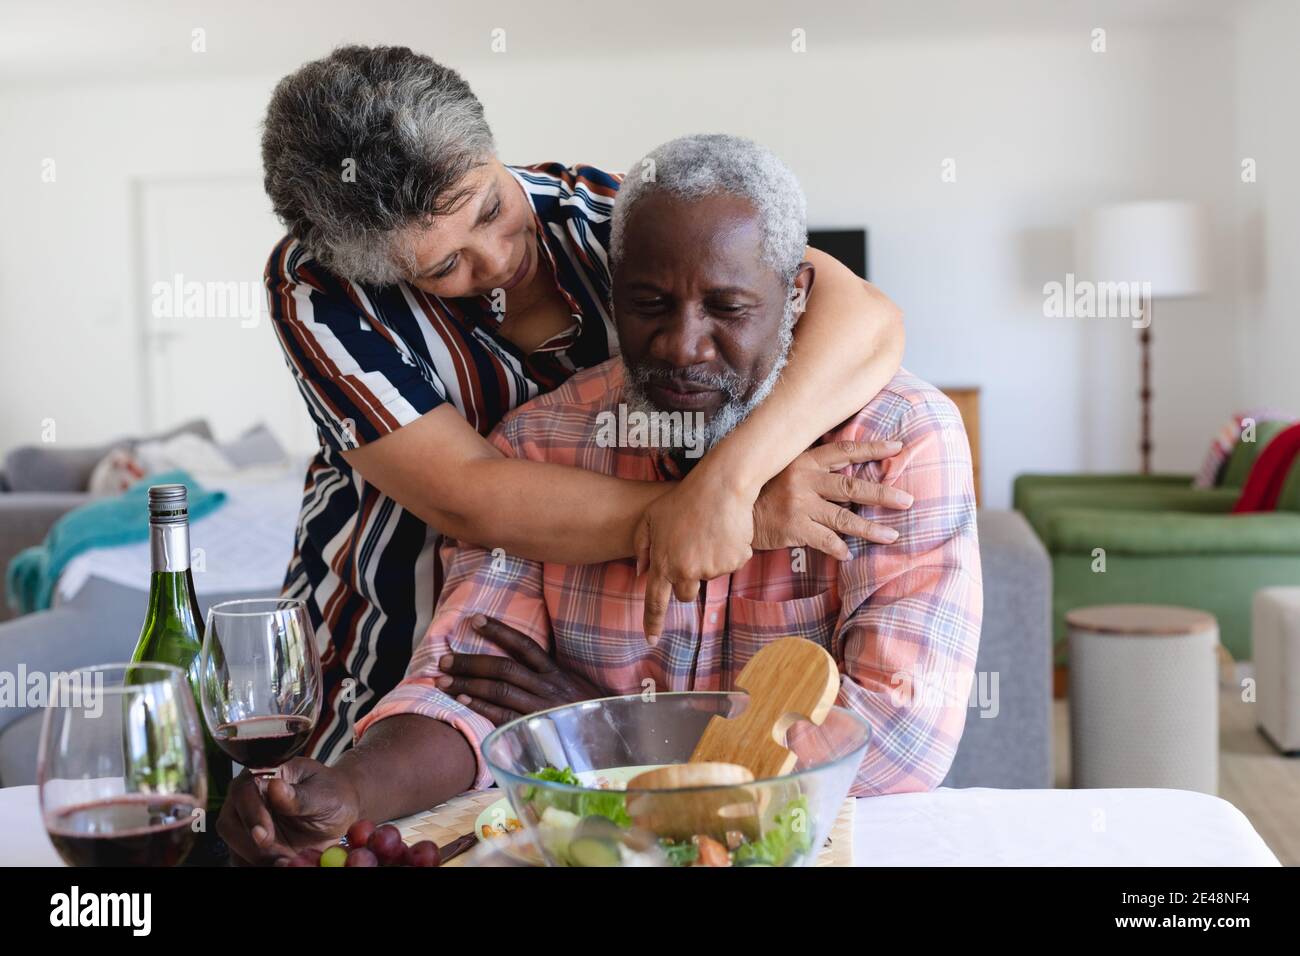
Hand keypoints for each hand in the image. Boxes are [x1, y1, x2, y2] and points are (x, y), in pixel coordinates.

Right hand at [217, 758, 359, 865]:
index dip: (251, 815)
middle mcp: (248, 797)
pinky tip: (282, 864)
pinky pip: (242, 860)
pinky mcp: (249, 845)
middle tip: (279, 857)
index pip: (244, 791)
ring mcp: (245, 823)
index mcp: (265, 774)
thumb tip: (275, 787)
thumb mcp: (324, 795)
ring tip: (287, 861)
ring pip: (234, 846)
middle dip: (251, 844)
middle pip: (229, 823)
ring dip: (257, 859)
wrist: (338, 816)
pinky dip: (259, 866)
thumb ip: (300, 796)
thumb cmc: (332, 796)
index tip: (265, 835)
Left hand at [436, 614, 602, 724]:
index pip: (525, 645)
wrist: (611, 739)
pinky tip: (462, 700)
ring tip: (442, 680)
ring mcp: (541, 707)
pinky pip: (503, 715)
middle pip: (503, 667)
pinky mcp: (534, 728)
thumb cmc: (587, 712)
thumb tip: (521, 660)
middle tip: (443, 659)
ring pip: (499, 690)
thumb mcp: (574, 687)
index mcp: (556, 672)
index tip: (475, 619)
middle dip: (470, 662)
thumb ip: (550, 675)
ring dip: (467, 684)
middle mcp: (548, 686)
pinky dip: (481, 707)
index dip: (499, 630)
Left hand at [632, 463, 755, 643]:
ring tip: (708, 531)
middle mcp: (687, 571)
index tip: (651, 640)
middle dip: (687, 580)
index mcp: (664, 563)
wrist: (721, 486)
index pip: (655, 601)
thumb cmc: (683, 498)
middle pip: (686, 594)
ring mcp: (712, 568)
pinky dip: (730, 551)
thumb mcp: (651, 517)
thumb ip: (642, 546)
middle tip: (691, 550)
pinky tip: (725, 530)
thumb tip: (642, 573)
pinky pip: (731, 564)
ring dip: (709, 560)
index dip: (653, 622)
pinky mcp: (734, 562)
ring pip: (710, 576)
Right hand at [752, 440, 912, 558]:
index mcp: (805, 461)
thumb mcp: (785, 468)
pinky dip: (838, 549)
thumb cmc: (762, 489)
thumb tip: (846, 466)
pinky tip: (849, 555)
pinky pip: (824, 541)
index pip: (845, 451)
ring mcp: (800, 505)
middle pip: (851, 487)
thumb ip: (812, 466)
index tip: (897, 447)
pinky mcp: (794, 528)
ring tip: (892, 536)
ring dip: (870, 529)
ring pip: (843, 519)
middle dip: (882, 494)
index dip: (872, 449)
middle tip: (908, 500)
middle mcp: (805, 480)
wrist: (732, 511)